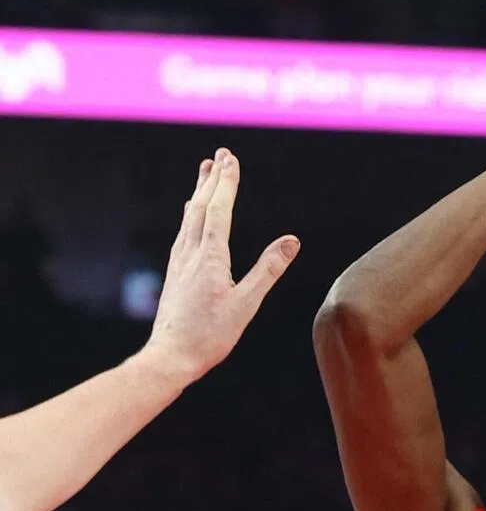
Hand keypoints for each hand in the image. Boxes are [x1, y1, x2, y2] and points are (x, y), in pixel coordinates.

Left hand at [143, 148, 299, 385]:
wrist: (170, 356)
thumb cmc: (210, 335)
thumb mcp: (247, 304)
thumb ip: (268, 269)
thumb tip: (291, 241)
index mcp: (210, 258)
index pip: (219, 210)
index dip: (227, 183)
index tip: (231, 159)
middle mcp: (190, 253)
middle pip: (200, 206)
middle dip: (212, 179)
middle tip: (220, 155)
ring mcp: (179, 262)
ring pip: (189, 218)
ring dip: (199, 192)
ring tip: (204, 173)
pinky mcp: (175, 273)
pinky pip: (183, 233)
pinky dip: (191, 215)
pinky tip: (191, 216)